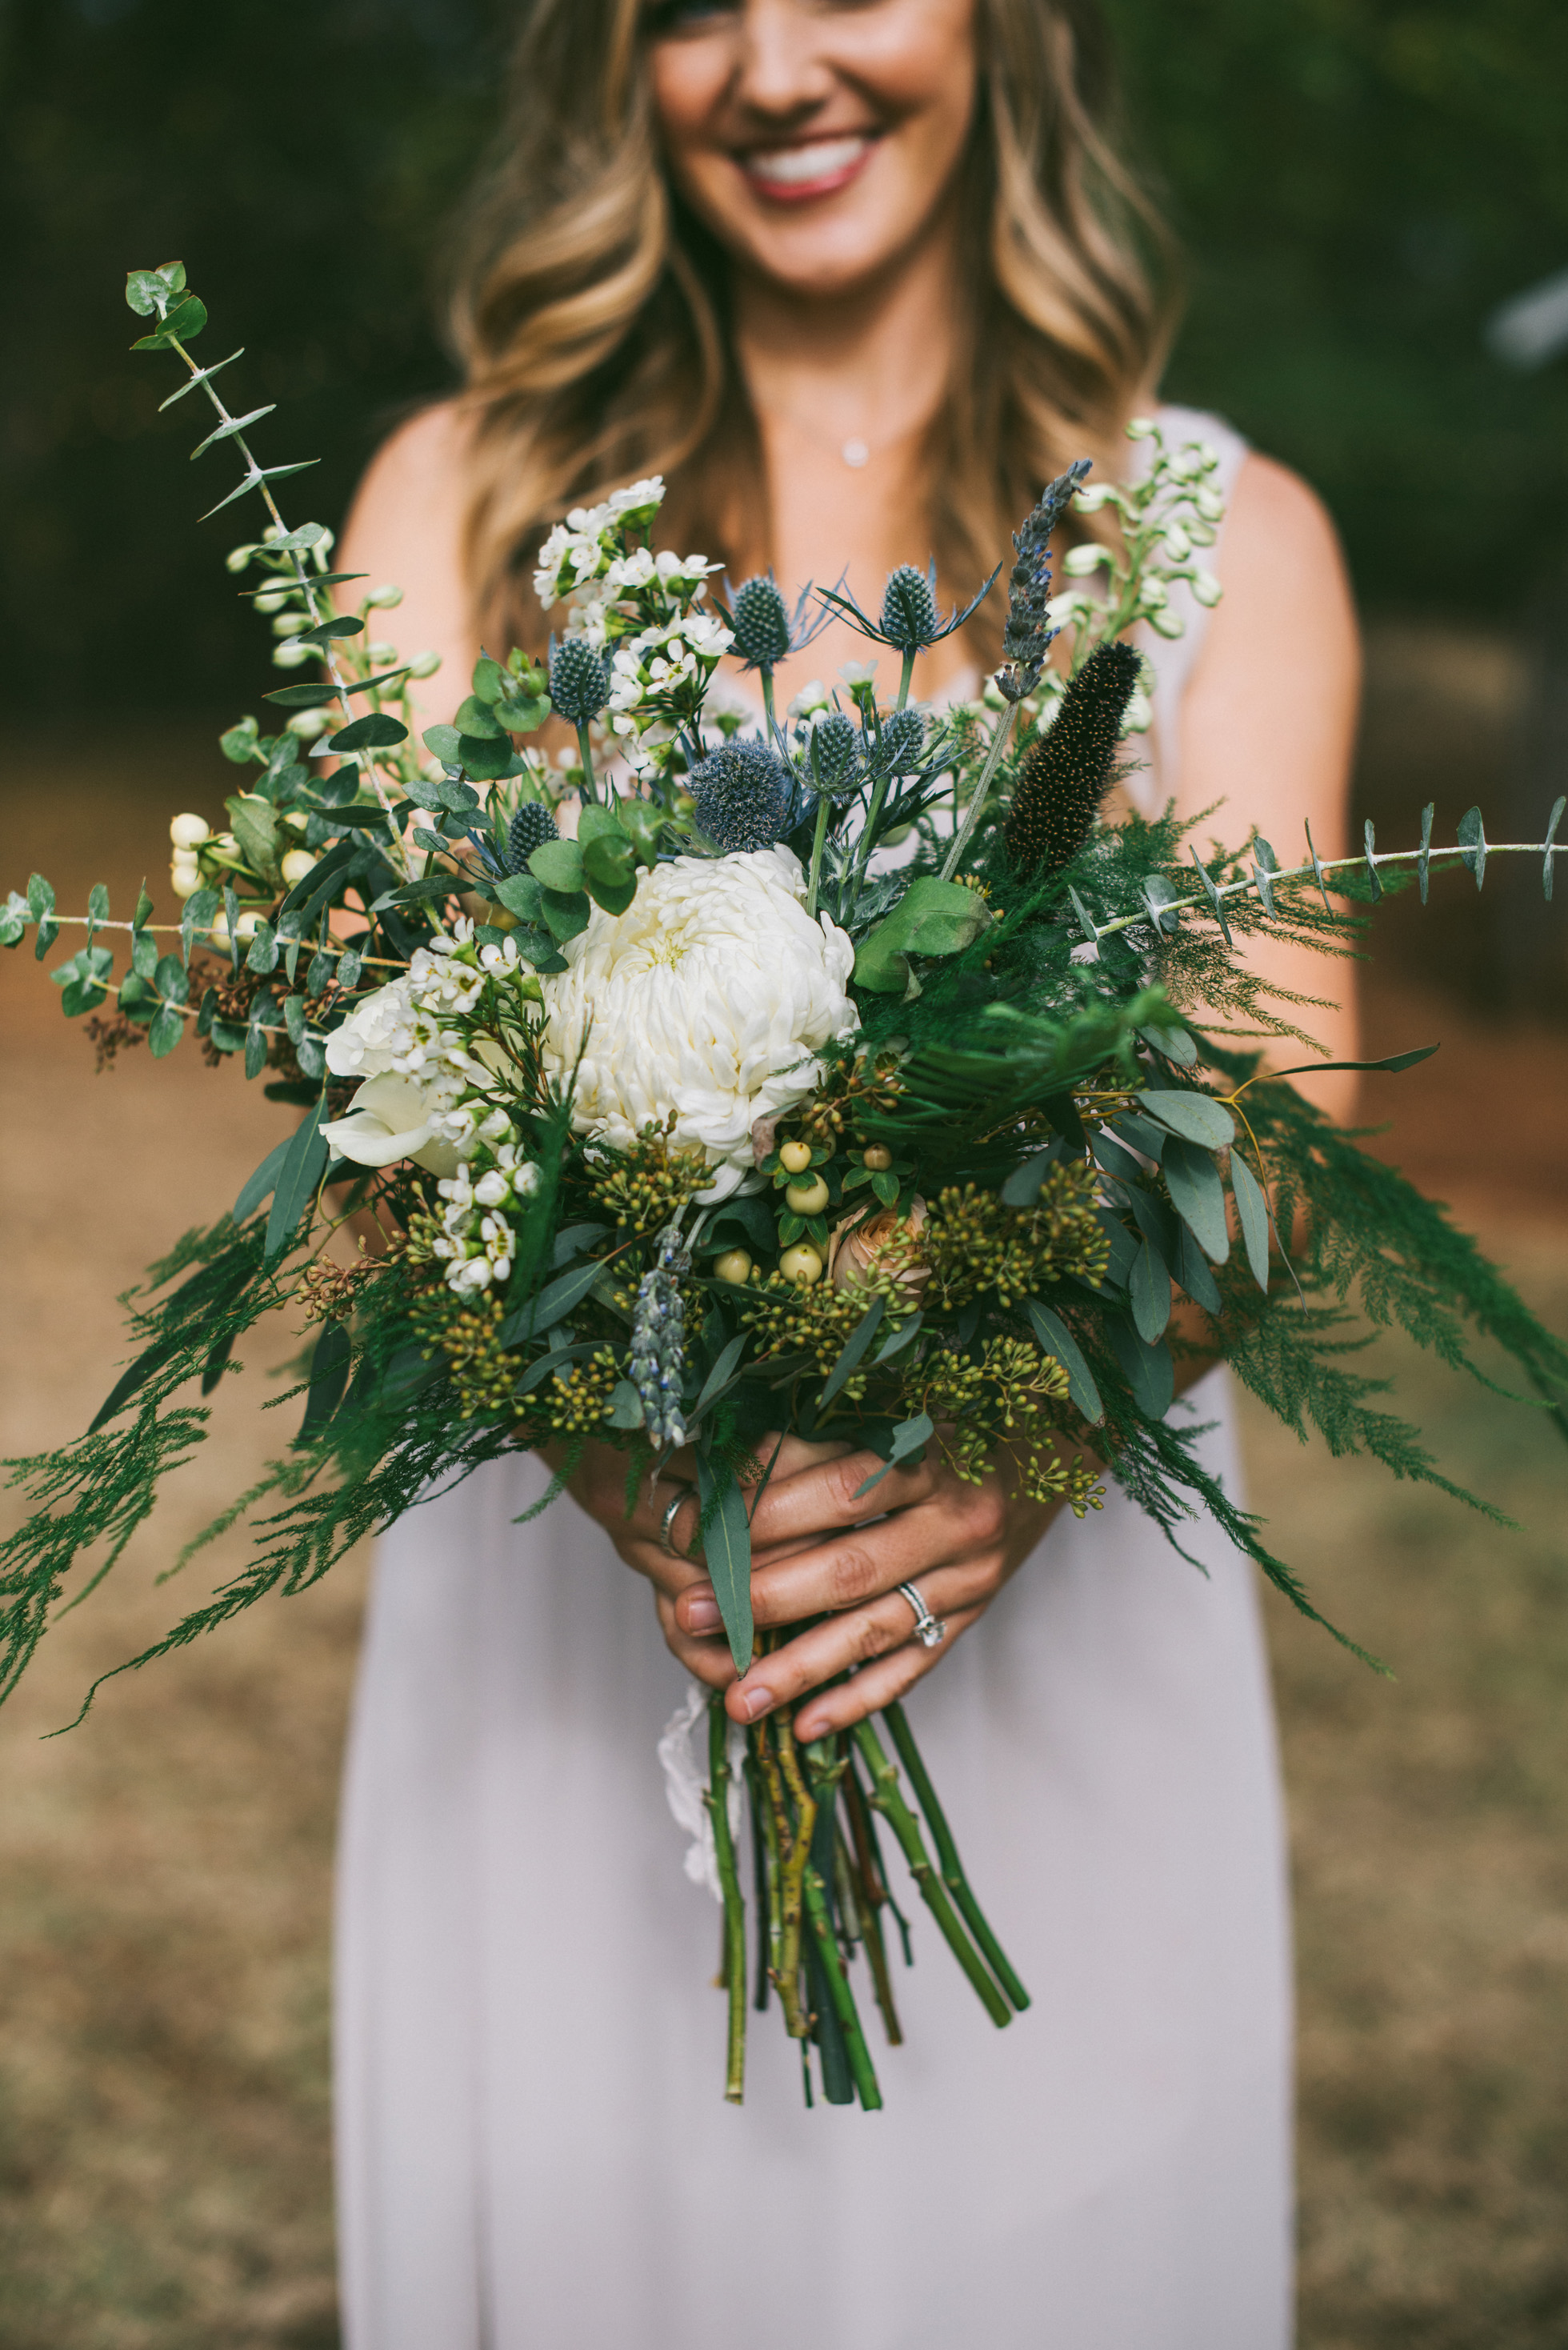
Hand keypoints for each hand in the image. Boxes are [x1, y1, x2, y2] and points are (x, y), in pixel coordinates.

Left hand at [559, 1434, 1087, 1739]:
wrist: (1054, 1439)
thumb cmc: (956, 1415)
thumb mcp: (898, 1408)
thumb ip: (820, 1435)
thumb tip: (723, 1461)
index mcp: (931, 1457)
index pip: (838, 1491)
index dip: (765, 1516)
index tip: (698, 1534)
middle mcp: (956, 1522)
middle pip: (851, 1569)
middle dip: (765, 1599)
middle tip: (692, 1615)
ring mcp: (970, 1576)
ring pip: (876, 1631)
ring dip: (802, 1668)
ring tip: (738, 1698)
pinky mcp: (974, 1613)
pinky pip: (913, 1666)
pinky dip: (859, 1700)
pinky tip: (806, 1725)